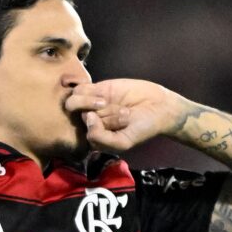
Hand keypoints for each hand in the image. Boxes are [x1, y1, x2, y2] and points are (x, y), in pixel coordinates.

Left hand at [63, 78, 187, 151]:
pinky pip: (79, 89)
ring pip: (73, 103)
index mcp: (96, 138)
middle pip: (79, 118)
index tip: (119, 129)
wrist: (157, 107)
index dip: (98, 130)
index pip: (84, 135)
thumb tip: (86, 117)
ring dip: (90, 102)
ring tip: (107, 102)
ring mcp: (92, 105)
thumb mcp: (122, 142)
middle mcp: (91, 122)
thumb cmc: (142, 129)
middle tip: (121, 115)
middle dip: (101, 116)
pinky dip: (88, 92)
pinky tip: (104, 96)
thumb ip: (100, 138)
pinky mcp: (97, 89)